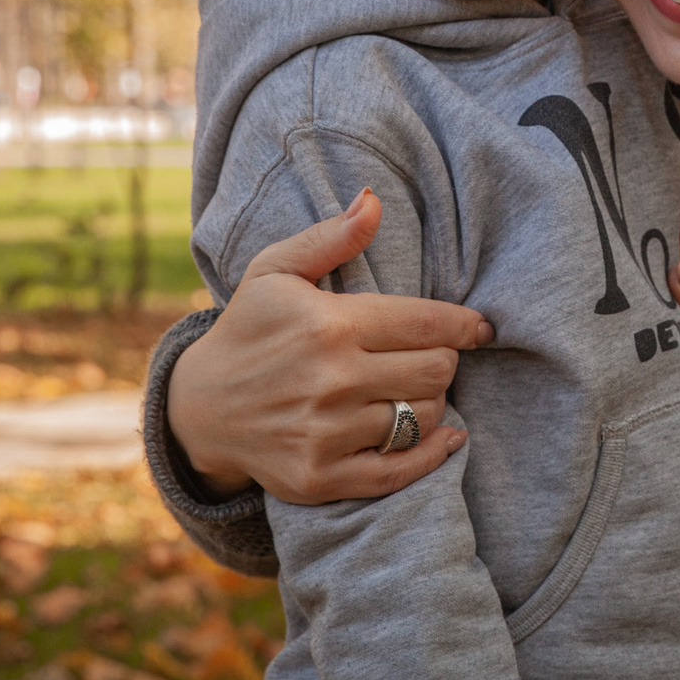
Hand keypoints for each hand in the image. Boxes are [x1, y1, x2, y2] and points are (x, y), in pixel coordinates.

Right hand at [166, 190, 493, 504]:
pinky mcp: (321, 477)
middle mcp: (332, 380)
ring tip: (414, 388)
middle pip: (435, 370)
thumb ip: (331, 237)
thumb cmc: (248, 328)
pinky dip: (434, 455)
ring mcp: (326, 433)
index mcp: (329, 325)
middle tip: (431, 355)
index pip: (426, 323)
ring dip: (432, 402)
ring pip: (424, 417)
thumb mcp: (275, 271)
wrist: (199, 408)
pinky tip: (447, 437)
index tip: (480, 327)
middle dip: (444, 360)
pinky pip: (401, 471)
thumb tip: (374, 202)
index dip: (465, 325)